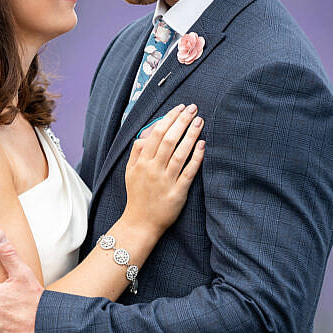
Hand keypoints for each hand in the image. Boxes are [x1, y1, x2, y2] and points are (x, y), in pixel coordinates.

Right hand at [124, 104, 204, 234]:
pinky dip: (196, 157)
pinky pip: (188, 172)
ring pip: (179, 153)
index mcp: (142, 162)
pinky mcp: (177, 193)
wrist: (140, 223)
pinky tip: (202, 145)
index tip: (180, 108)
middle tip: (193, 109)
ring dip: (190, 135)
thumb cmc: (137, 196)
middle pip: (168, 139)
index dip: (169, 118)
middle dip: (182, 121)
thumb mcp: (129, 172)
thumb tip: (145, 134)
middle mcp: (153, 169)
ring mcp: (166, 181)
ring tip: (199, 121)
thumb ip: (136, 152)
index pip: (156, 133)